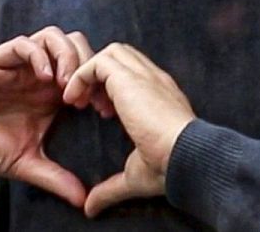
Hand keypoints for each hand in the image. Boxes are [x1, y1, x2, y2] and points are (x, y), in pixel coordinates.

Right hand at [0, 26, 93, 206]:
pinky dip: (38, 54)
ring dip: (66, 55)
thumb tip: (84, 200)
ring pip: (52, 37)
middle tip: (88, 97)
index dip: (100, 85)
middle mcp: (37, 74)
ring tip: (66, 85)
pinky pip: (22, 44)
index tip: (105, 111)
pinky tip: (43, 78)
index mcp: (50, 94)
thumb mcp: (24, 163)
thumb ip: (54, 177)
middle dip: (88, 65)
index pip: (86, 71)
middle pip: (75, 45)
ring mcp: (17, 65)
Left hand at [63, 43, 195, 217]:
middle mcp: (155, 80)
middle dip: (100, 74)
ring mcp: (145, 76)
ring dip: (89, 71)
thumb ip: (110, 187)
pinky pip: (98, 61)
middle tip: (87, 104)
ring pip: (112, 52)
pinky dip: (81, 75)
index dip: (112, 89)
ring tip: (78, 100)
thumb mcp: (134, 176)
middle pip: (123, 56)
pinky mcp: (130, 78)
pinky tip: (74, 100)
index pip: (135, 74)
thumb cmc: (169, 167)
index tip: (102, 114)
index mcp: (161, 97)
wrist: (186, 157)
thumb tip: (90, 207)